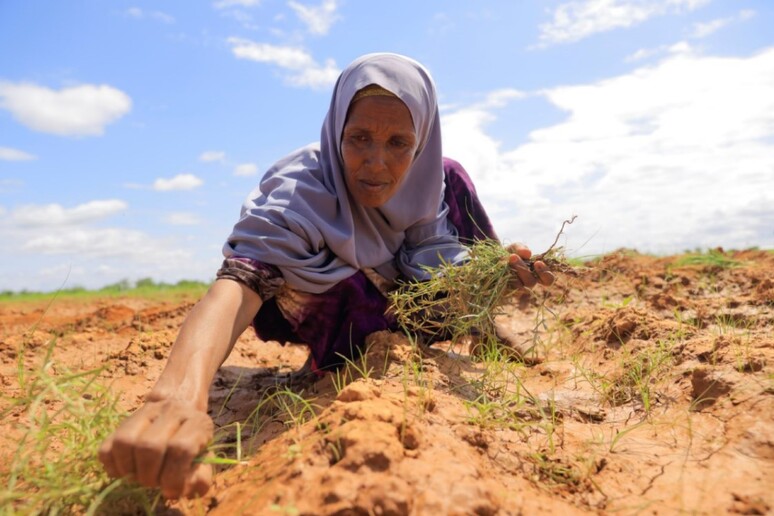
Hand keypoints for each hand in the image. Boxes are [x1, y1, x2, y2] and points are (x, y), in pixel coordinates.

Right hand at [98, 399, 213, 499]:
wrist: (179, 408)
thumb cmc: (193, 442)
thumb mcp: (205, 459)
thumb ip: (200, 477)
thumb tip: (183, 489)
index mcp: (196, 422)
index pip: (180, 449)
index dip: (174, 477)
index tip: (171, 491)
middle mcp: (171, 411)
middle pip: (150, 446)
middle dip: (149, 475)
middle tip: (153, 483)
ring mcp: (144, 412)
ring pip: (125, 442)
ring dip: (129, 469)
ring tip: (140, 476)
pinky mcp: (123, 421)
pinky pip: (107, 448)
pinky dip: (113, 466)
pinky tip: (127, 471)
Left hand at [505, 243, 554, 288]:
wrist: (491, 260)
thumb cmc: (509, 254)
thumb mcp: (514, 247)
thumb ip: (521, 248)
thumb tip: (527, 253)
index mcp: (536, 274)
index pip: (548, 280)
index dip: (545, 274)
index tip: (537, 263)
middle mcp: (527, 283)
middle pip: (531, 283)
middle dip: (523, 269)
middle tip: (513, 256)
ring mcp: (516, 289)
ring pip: (519, 286)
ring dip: (512, 272)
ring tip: (506, 260)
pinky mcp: (504, 292)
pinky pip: (506, 288)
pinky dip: (503, 277)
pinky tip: (500, 268)